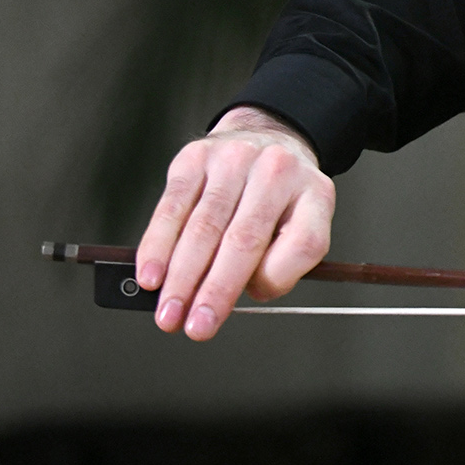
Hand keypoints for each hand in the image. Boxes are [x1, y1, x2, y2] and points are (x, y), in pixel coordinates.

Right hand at [134, 107, 334, 339]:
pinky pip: (172, 208)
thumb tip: (246, 292)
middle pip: (244, 240)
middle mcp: (277, 171)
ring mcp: (234, 160)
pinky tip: (150, 276)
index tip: (252, 301)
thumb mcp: (302, 221)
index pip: (304, 243)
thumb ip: (283, 259)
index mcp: (314, 194)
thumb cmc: (280, 196)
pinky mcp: (195, 159)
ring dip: (181, 278)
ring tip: (169, 312)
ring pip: (203, 227)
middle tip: (196, 327)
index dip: (276, 278)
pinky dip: (157, 247)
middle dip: (214, 291)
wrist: (264, 137)